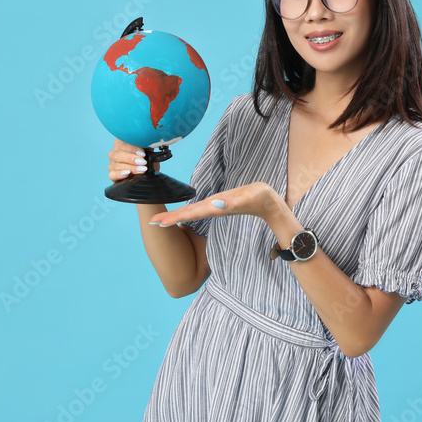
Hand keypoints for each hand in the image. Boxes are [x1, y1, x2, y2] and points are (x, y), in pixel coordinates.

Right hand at [106, 138, 159, 180]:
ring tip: (141, 170)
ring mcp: (112, 164)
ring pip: (116, 165)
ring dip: (130, 167)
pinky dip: (120, 174)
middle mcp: (114, 153)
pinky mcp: (112, 175)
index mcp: (121, 144)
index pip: (122, 143)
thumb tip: (151, 141)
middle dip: (131, 158)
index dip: (132, 148)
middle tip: (143, 162)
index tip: (143, 153)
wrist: (145, 174)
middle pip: (118, 154)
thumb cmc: (145, 160)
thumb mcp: (148, 152)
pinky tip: (127, 173)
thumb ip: (147, 146)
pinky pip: (112, 174)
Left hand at [148, 182, 284, 226]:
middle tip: (152, 222)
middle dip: (171, 218)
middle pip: (188, 214)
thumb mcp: (247, 198)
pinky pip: (200, 208)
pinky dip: (188, 211)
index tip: (158, 222)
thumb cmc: (260, 198)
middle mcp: (213, 208)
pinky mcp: (220, 204)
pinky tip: (181, 214)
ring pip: (193, 211)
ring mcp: (216, 206)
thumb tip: (215, 204)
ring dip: (177, 215)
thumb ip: (233, 203)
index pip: (191, 213)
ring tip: (161, 219)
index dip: (174, 217)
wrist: (270, 204)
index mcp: (216, 207)